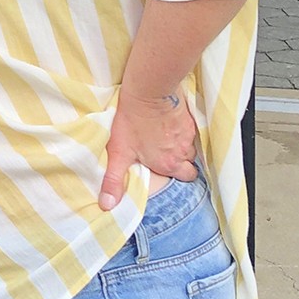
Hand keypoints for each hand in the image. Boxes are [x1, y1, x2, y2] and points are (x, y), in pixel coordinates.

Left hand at [98, 87, 198, 210]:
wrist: (148, 92)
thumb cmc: (132, 121)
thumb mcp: (118, 153)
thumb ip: (114, 181)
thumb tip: (107, 205)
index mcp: (168, 164)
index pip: (186, 178)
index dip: (177, 173)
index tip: (165, 166)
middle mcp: (182, 152)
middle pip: (191, 163)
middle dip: (182, 161)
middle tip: (166, 152)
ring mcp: (188, 134)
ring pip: (190, 145)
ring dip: (181, 143)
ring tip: (164, 135)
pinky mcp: (189, 117)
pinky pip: (191, 127)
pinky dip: (182, 127)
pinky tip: (169, 121)